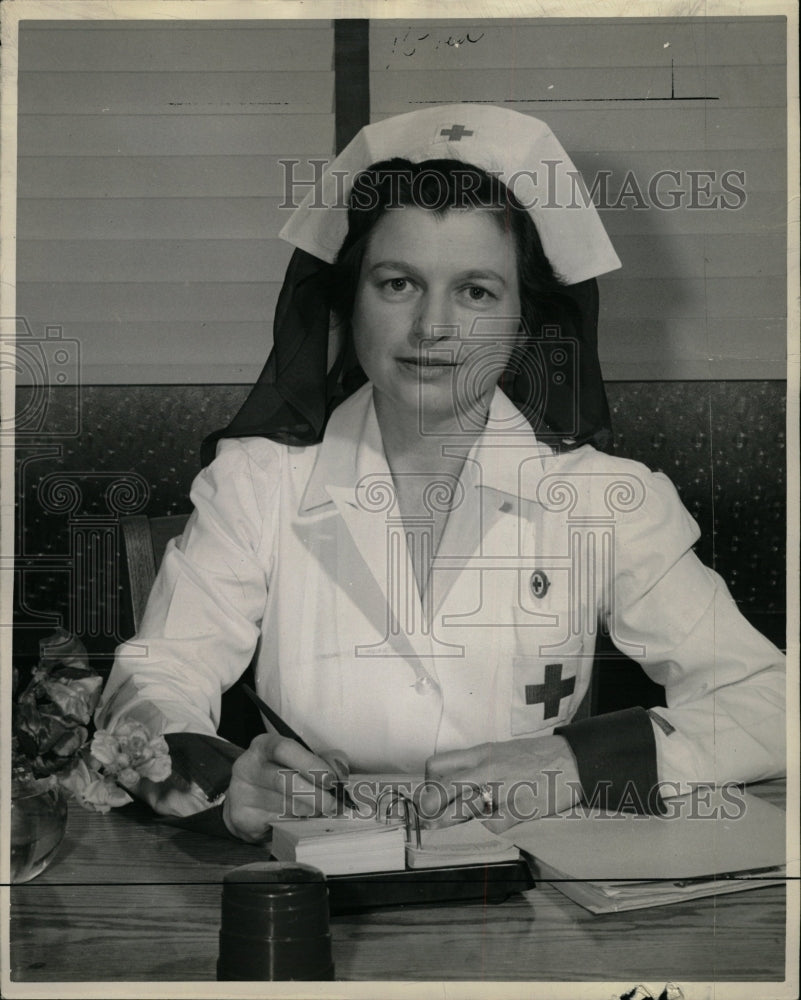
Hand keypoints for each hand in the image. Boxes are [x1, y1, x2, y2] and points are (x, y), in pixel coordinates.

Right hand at [222, 734, 349, 842]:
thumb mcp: (301, 761)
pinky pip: (276, 823)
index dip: (311, 764)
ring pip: (282, 806)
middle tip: (334, 805)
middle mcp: (247, 767)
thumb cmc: (281, 775)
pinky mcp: (242, 818)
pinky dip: (296, 824)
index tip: (332, 780)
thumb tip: (341, 774)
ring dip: (309, 812)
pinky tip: (303, 821)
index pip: (284, 749)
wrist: (247, 800)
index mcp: (263, 746)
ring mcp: (242, 794)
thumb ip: (324, 761)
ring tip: (322, 812)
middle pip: (282, 780)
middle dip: (314, 795)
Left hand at [420, 735, 581, 832]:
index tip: (431, 792)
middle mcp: (486, 769)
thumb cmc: (537, 755)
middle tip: (427, 818)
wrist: (572, 759)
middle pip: (442, 788)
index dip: (428, 782)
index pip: (438, 765)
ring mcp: (501, 790)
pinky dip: (487, 827)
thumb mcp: (502, 750)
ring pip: (461, 809)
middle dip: (429, 806)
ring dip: (448, 821)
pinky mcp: (518, 809)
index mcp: (481, 753)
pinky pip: (491, 824)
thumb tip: (457, 782)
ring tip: (440, 827)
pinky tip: (490, 823)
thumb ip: (479, 764)